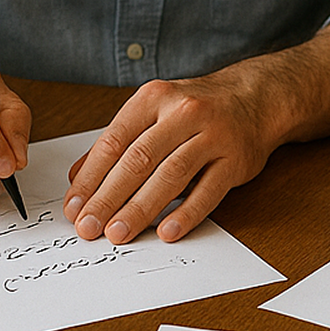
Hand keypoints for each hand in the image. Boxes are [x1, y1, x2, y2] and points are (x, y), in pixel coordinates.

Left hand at [64, 72, 276, 244]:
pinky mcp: (235, 160)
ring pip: (170, 175)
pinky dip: (186, 213)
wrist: (255, 98)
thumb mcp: (152, 112)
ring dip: (141, 208)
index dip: (91, 178)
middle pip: (138, 160)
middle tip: (89, 228)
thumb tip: (78, 178)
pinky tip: (167, 231)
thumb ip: (117, 143)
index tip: (74, 208)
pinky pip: (208, 190)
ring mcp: (212, 135)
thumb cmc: (196, 108)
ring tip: (118, 233)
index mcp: (153, 99)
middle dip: (108, 198)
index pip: (114, 142)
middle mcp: (182, 113)